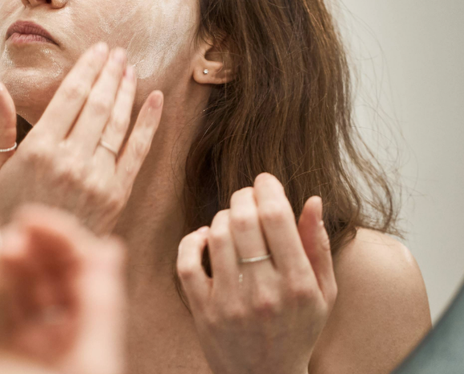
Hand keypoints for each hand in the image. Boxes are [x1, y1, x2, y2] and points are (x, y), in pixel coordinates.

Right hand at [0, 42, 163, 234]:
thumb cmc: (12, 207)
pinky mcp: (117, 192)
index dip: (86, 69)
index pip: (69, 97)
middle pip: (97, 104)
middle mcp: (70, 160)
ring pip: (117, 123)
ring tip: (130, 67)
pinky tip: (156, 98)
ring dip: (126, 90)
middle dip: (109, 73)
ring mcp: (97, 177)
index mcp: (39, 150)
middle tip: (118, 51)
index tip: (97, 50)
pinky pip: (137, 150)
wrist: (41, 254)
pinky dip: (149, 122)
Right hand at [0, 205, 125, 373]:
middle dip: (34, 248)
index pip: (82, 271)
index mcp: (93, 334)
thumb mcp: (90, 357)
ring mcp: (34, 346)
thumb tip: (111, 246)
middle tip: (13, 233)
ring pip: (24, 291)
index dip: (60, 238)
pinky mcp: (2, 355)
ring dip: (12, 265)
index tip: (31, 217)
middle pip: (52, 276)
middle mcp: (65, 336)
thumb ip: (100, 303)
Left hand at [176, 173, 336, 373]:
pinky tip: (205, 237)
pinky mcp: (202, 311)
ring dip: (222, 216)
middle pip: (243, 221)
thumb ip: (318, 245)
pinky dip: (192, 240)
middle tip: (247, 194)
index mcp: (297, 284)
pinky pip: (187, 263)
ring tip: (232, 219)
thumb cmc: (297, 329)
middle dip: (243, 196)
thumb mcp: (322, 293)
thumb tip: (312, 199)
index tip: (265, 180)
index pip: (276, 217)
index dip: (267, 188)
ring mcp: (229, 303)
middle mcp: (264, 293)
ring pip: (217, 236)